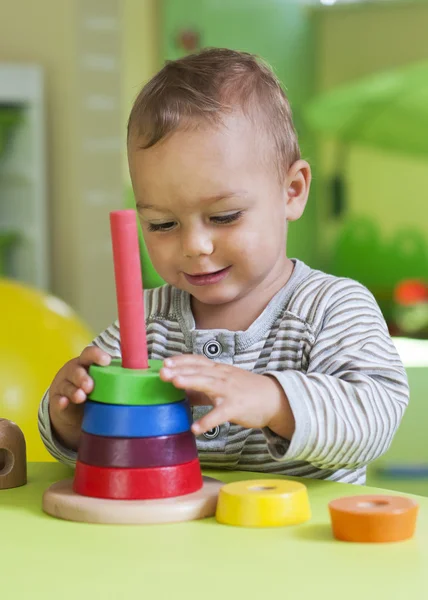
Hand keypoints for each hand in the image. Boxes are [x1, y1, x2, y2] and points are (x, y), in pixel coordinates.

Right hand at [48, 346, 110, 448]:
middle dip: (83, 377)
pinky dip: (60, 402)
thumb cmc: (95, 388)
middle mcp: (75, 371)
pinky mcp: (58, 400)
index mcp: (88, 363)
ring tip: (81, 396)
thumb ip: (119, 376)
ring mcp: (64, 385)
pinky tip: (64, 403)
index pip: (90, 354)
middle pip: (76, 370)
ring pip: (67, 385)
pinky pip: (57, 400)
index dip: (97, 355)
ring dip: (74, 390)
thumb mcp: (105, 381)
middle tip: (91, 386)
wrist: (72, 407)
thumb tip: (150, 373)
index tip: (106, 361)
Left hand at [160, 354, 293, 437]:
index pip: (197, 361)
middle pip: (200, 370)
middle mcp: (222, 377)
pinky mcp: (236, 408)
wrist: (273, 399)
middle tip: (163, 372)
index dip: (181, 360)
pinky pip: (220, 414)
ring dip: (191, 382)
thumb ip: (200, 388)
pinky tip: (195, 428)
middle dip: (181, 370)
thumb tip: (178, 391)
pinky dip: (208, 420)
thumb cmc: (244, 391)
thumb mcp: (222, 384)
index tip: (165, 362)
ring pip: (209, 384)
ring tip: (174, 383)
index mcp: (218, 370)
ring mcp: (230, 391)